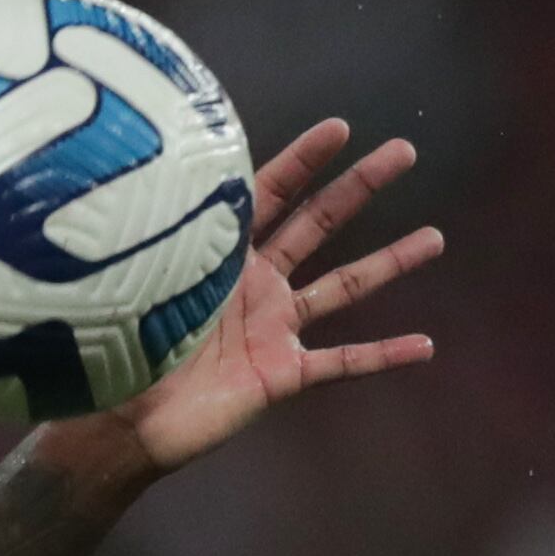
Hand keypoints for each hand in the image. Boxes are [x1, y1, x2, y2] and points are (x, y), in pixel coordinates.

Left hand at [111, 118, 439, 475]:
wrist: (121, 426)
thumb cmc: (119, 352)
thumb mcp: (144, 287)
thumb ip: (166, 247)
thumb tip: (162, 187)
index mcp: (219, 255)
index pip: (267, 194)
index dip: (303, 161)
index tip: (341, 128)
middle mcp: (255, 284)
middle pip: (317, 224)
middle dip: (359, 187)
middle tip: (404, 151)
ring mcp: (274, 328)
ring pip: (343, 287)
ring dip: (390, 263)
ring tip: (435, 238)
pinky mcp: (282, 374)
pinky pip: (342, 362)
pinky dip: (383, 355)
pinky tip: (424, 346)